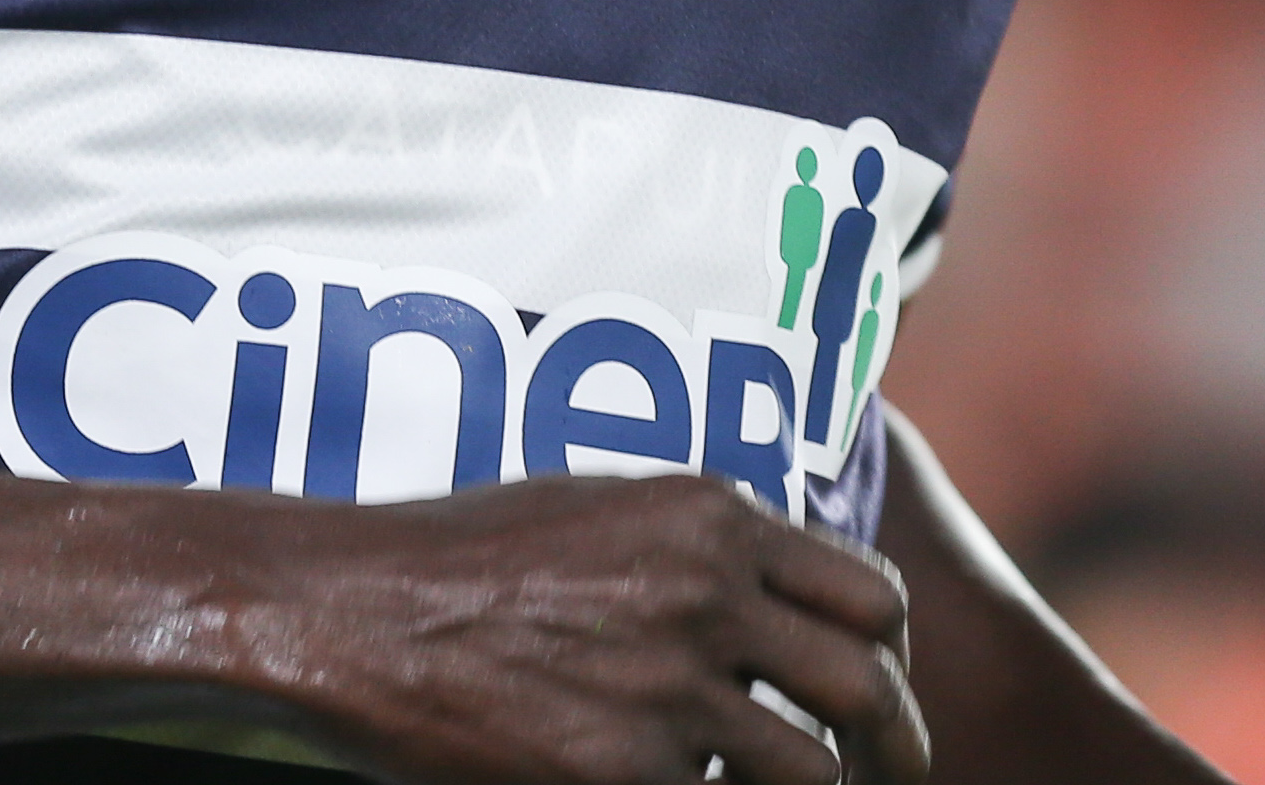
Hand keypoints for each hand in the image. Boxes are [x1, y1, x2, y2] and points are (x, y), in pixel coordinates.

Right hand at [271, 471, 928, 784]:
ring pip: (811, 773)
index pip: (870, 592)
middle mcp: (706, 595)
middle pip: (867, 687)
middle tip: (894, 773)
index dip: (893, 654)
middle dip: (898, 745)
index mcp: (709, 518)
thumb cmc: (473, 554)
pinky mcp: (627, 776)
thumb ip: (701, 545)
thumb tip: (779, 596)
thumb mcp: (606, 506)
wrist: (367, 612)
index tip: (885, 687)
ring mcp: (670, 692)